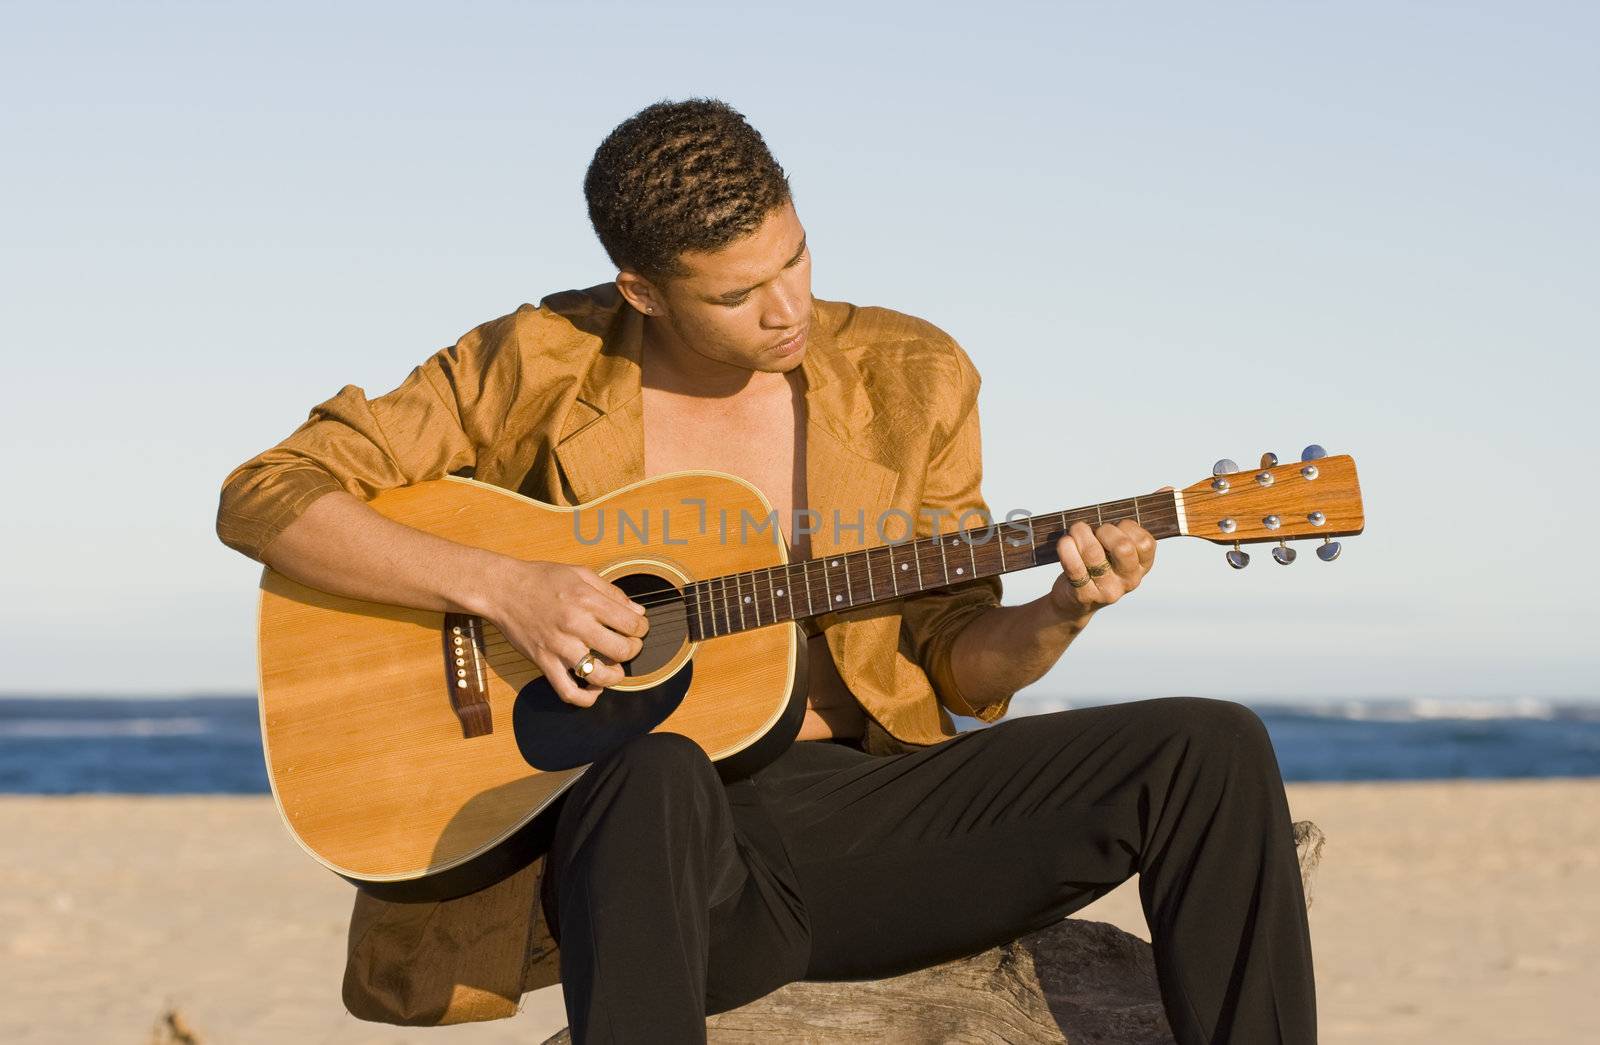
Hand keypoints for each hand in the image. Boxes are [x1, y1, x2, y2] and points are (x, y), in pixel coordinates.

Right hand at [480, 559, 648, 706]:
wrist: (502, 589)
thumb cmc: (542, 579)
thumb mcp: (581, 574)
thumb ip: (612, 593)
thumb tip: (638, 612)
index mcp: (587, 600)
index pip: (630, 623)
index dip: (641, 628)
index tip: (637, 628)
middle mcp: (575, 624)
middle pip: (621, 650)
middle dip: (633, 650)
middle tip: (629, 646)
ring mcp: (558, 646)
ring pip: (599, 675)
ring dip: (615, 676)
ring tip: (614, 668)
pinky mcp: (543, 662)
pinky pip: (568, 691)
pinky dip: (585, 698)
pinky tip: (593, 689)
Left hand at [1048, 519, 1156, 619]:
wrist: (1074, 603)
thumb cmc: (1098, 567)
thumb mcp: (1117, 552)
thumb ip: (1126, 530)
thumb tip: (1154, 492)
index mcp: (1141, 567)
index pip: (1146, 543)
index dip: (1128, 527)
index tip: (1116, 526)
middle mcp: (1129, 580)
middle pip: (1123, 547)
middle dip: (1105, 530)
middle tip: (1095, 531)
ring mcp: (1108, 590)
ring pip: (1093, 553)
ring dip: (1081, 534)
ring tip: (1075, 531)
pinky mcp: (1084, 595)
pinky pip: (1074, 567)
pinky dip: (1066, 549)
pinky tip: (1065, 542)